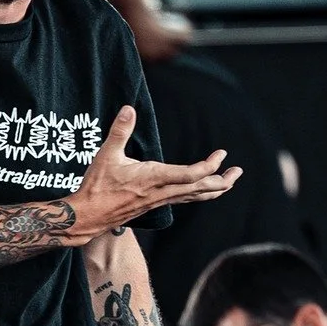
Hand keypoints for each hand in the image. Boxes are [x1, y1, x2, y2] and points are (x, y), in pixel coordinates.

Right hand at [68, 107, 241, 238]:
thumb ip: (120, 131)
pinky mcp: (155, 204)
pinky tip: (201, 190)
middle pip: (201, 189)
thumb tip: (128, 108)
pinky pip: (184, 199)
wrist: (88, 216)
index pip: (191, 175)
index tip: (221, 154)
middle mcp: (161, 192)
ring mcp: (159, 200)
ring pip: (195, 197)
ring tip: (228, 182)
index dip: (209, 166)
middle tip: (238, 171)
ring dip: (214, 189)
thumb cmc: (97, 187)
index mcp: (154, 178)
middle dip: (222, 180)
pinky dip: (198, 194)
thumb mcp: (106, 155)